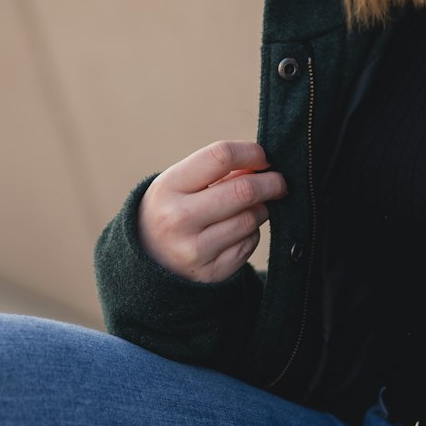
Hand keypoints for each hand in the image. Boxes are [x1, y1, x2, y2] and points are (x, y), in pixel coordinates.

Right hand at [138, 140, 286, 283]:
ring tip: (250, 207)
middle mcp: (178, 219)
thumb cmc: (172, 207)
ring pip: (251, 219)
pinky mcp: (211, 273)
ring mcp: (194, 250)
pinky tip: (236, 231)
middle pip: (243, 191)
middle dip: (271, 183)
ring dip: (261, 209)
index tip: (263, 157)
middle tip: (279, 182)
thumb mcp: (180, 182)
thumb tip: (263, 165)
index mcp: (168, 187)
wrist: (146, 257)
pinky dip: (251, 234)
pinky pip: (249, 244)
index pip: (221, 157)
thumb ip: (218, 170)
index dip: (251, 153)